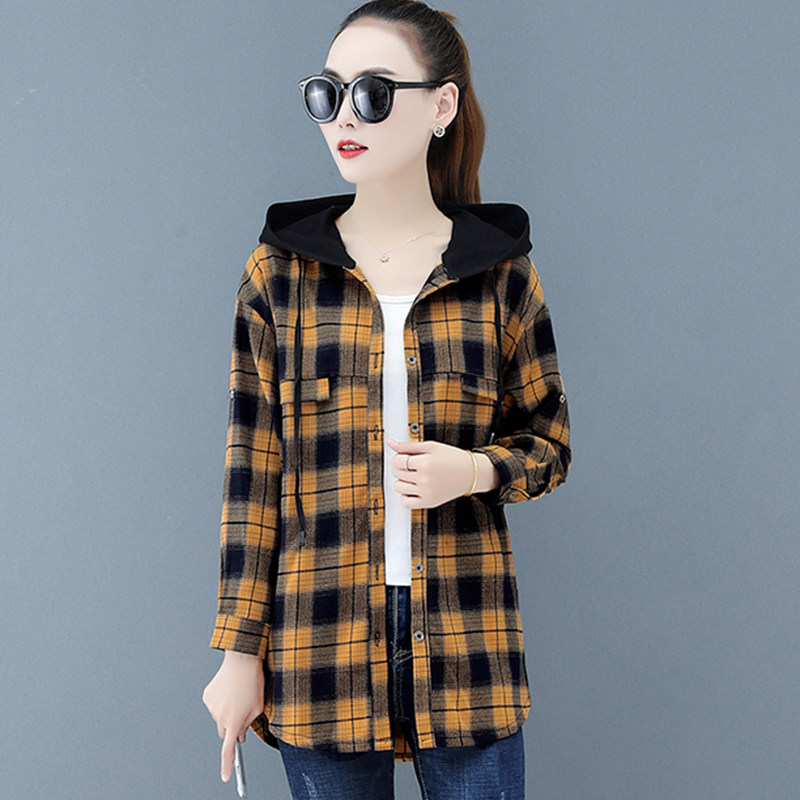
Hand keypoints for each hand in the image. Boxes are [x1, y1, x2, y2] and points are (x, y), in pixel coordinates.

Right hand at [202, 650, 264, 782]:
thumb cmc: (252, 681)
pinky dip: (221, 701)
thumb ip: (248, 724)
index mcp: (234, 722)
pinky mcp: (207, 696)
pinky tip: (230, 689)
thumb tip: (239, 735)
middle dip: (231, 728)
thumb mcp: (258, 707)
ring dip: (227, 712)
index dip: (227, 765)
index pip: (228, 750)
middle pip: (224, 732)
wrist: (241, 661)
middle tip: (242, 714)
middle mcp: (220, 717)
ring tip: (238, 695)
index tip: (225, 776)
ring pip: (219, 717)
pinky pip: (214, 705)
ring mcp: (212, 707)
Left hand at [386, 437, 476, 508]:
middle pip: (397, 473)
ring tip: (413, 475)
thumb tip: (390, 442)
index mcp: (426, 463)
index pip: (397, 461)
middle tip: (412, 464)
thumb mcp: (431, 446)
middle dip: (401, 467)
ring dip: (402, 480)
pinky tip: (414, 488)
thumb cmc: (451, 457)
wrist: (470, 473)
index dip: (398, 457)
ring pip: (398, 487)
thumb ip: (408, 445)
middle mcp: (425, 479)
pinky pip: (406, 502)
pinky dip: (406, 496)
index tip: (405, 457)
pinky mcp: (429, 502)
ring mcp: (427, 492)